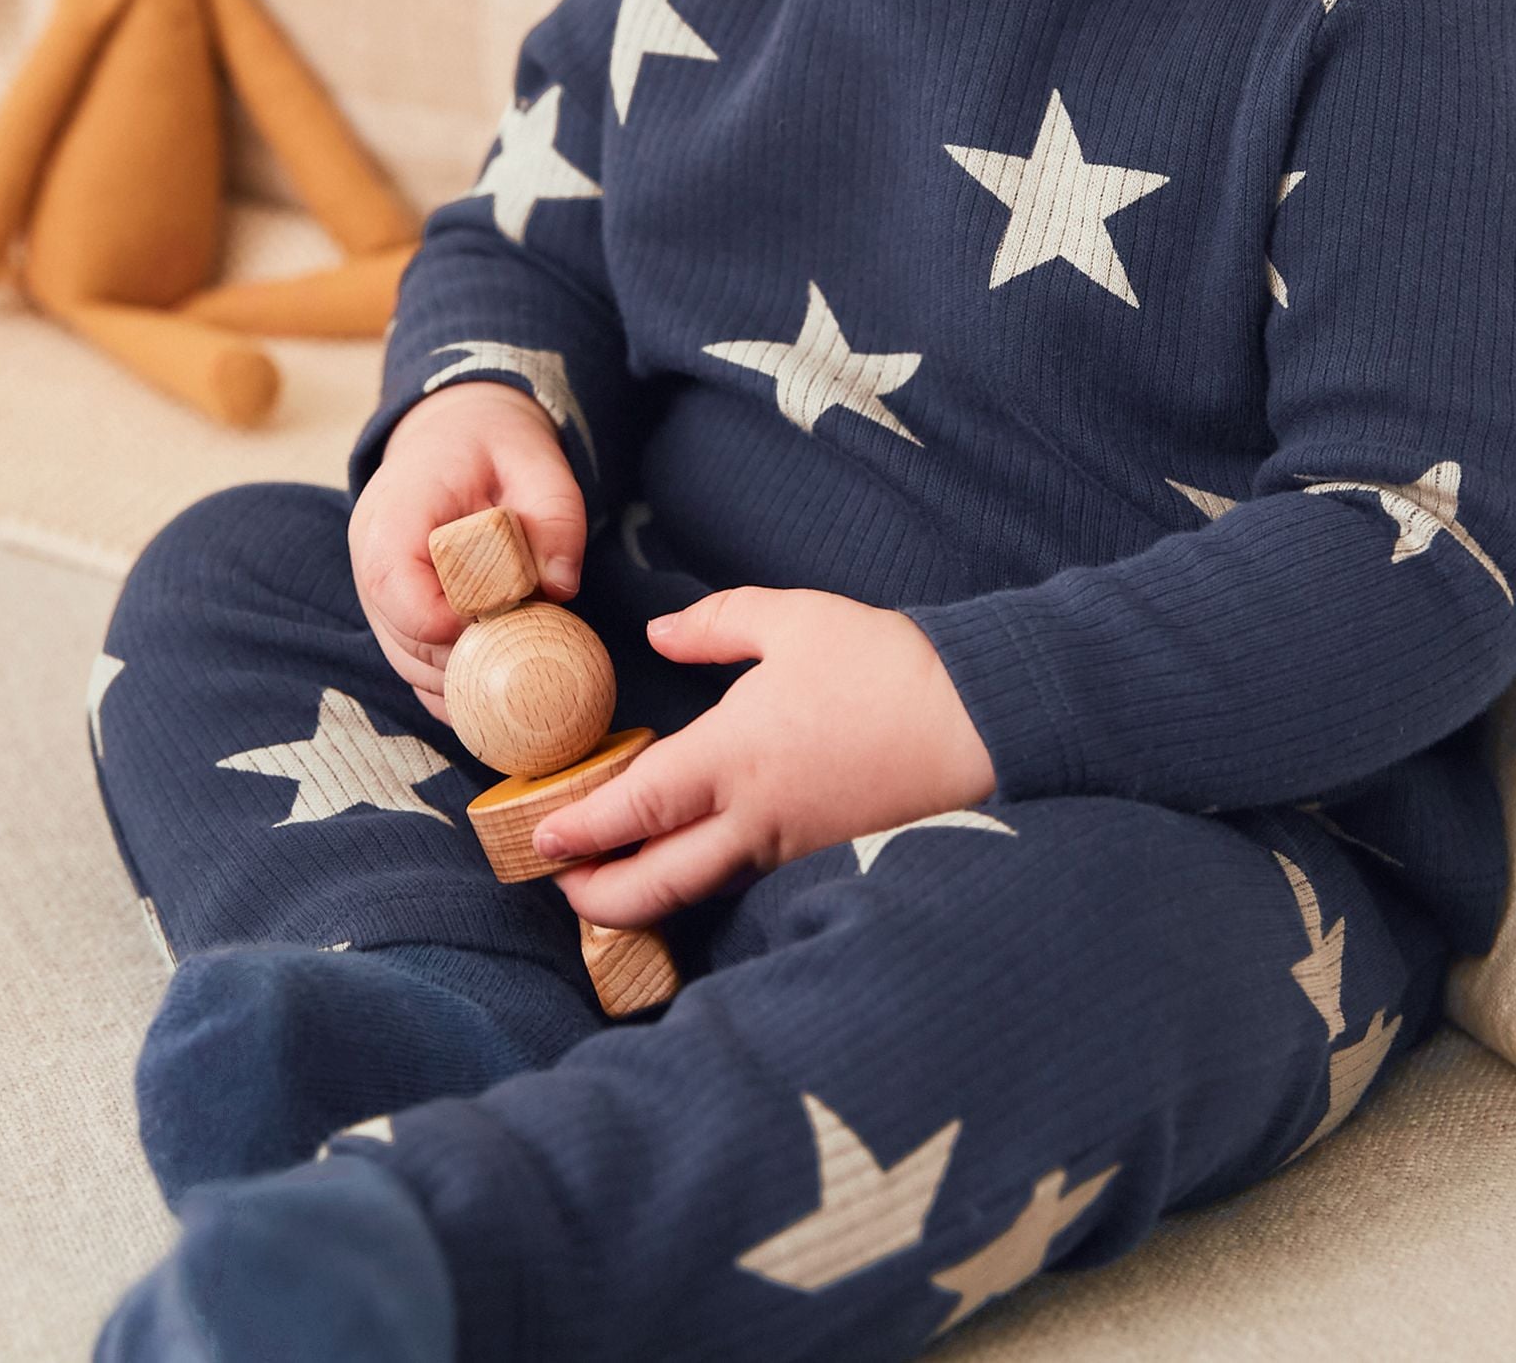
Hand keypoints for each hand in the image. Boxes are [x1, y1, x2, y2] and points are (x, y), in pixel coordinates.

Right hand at [348, 382, 586, 725]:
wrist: (454, 435)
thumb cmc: (492, 445)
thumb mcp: (536, 460)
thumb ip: (555, 516)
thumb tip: (560, 587)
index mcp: (394, 512)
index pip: (397, 585)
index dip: (449, 619)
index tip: (507, 621)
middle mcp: (371, 561)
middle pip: (405, 639)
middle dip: (469, 659)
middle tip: (529, 656)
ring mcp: (379, 595)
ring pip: (409, 663)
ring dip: (465, 679)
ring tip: (521, 673)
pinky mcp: (397, 617)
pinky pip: (417, 667)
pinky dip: (456, 684)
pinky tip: (498, 687)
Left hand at [529, 586, 997, 925]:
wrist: (976, 720)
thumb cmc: (882, 665)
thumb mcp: (790, 619)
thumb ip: (713, 626)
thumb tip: (657, 638)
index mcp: (735, 756)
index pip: (637, 807)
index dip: (582, 829)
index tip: (539, 839)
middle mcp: (753, 816)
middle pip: (658, 882)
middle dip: (599, 895)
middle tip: (558, 888)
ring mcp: (789, 844)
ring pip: (700, 889)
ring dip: (645, 894)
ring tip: (607, 886)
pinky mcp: (820, 852)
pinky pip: (742, 879)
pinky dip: (699, 884)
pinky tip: (690, 865)